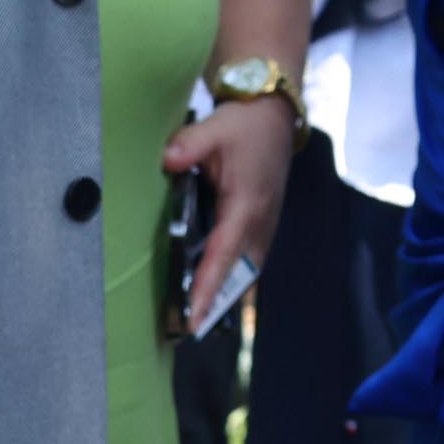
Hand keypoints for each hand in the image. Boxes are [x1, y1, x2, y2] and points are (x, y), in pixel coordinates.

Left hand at [164, 90, 295, 330]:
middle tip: (189, 327)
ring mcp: (265, 222)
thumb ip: (189, 145)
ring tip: (198, 315)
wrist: (276, 116)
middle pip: (238, 270)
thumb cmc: (245, 124)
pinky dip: (232, 275)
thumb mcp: (215, 127)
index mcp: (247, 203)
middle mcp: (260, 220)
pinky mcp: (263, 220)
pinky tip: (214, 285)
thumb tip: (168, 160)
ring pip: (246, 267)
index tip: (194, 314)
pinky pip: (249, 257)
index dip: (208, 285)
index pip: (224, 252)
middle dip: (216, 299)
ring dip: (225, 290)